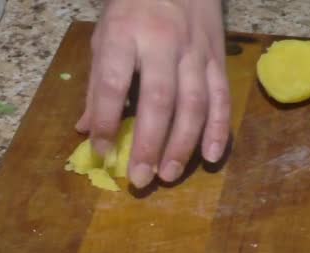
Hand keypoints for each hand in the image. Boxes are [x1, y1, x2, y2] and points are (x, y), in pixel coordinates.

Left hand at [76, 0, 230, 187]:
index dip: (106, 120)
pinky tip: (212, 156)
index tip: (102, 151)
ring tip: (169, 175)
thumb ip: (98, 84)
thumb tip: (87, 130)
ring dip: (183, 145)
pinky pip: (222, 97)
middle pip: (158, 100)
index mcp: (126, 34)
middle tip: (140, 179)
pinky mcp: (219, 58)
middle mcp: (163, 43)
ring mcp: (196, 52)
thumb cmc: (133, 6)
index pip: (113, 83)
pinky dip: (218, 129)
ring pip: (194, 104)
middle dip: (149, 144)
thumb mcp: (105, 35)